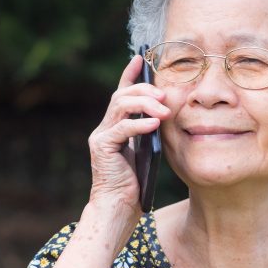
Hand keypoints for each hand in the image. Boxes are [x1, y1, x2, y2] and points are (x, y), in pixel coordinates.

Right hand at [87, 53, 169, 213]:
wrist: (117, 209)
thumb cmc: (134, 185)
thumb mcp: (146, 153)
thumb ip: (149, 133)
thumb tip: (165, 114)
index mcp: (115, 127)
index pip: (121, 94)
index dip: (130, 75)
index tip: (139, 58)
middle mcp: (104, 128)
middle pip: (122, 96)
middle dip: (144, 90)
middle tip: (165, 95)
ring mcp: (101, 137)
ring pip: (120, 106)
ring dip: (144, 103)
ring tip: (164, 109)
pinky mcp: (101, 148)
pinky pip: (122, 129)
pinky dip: (139, 124)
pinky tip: (155, 124)